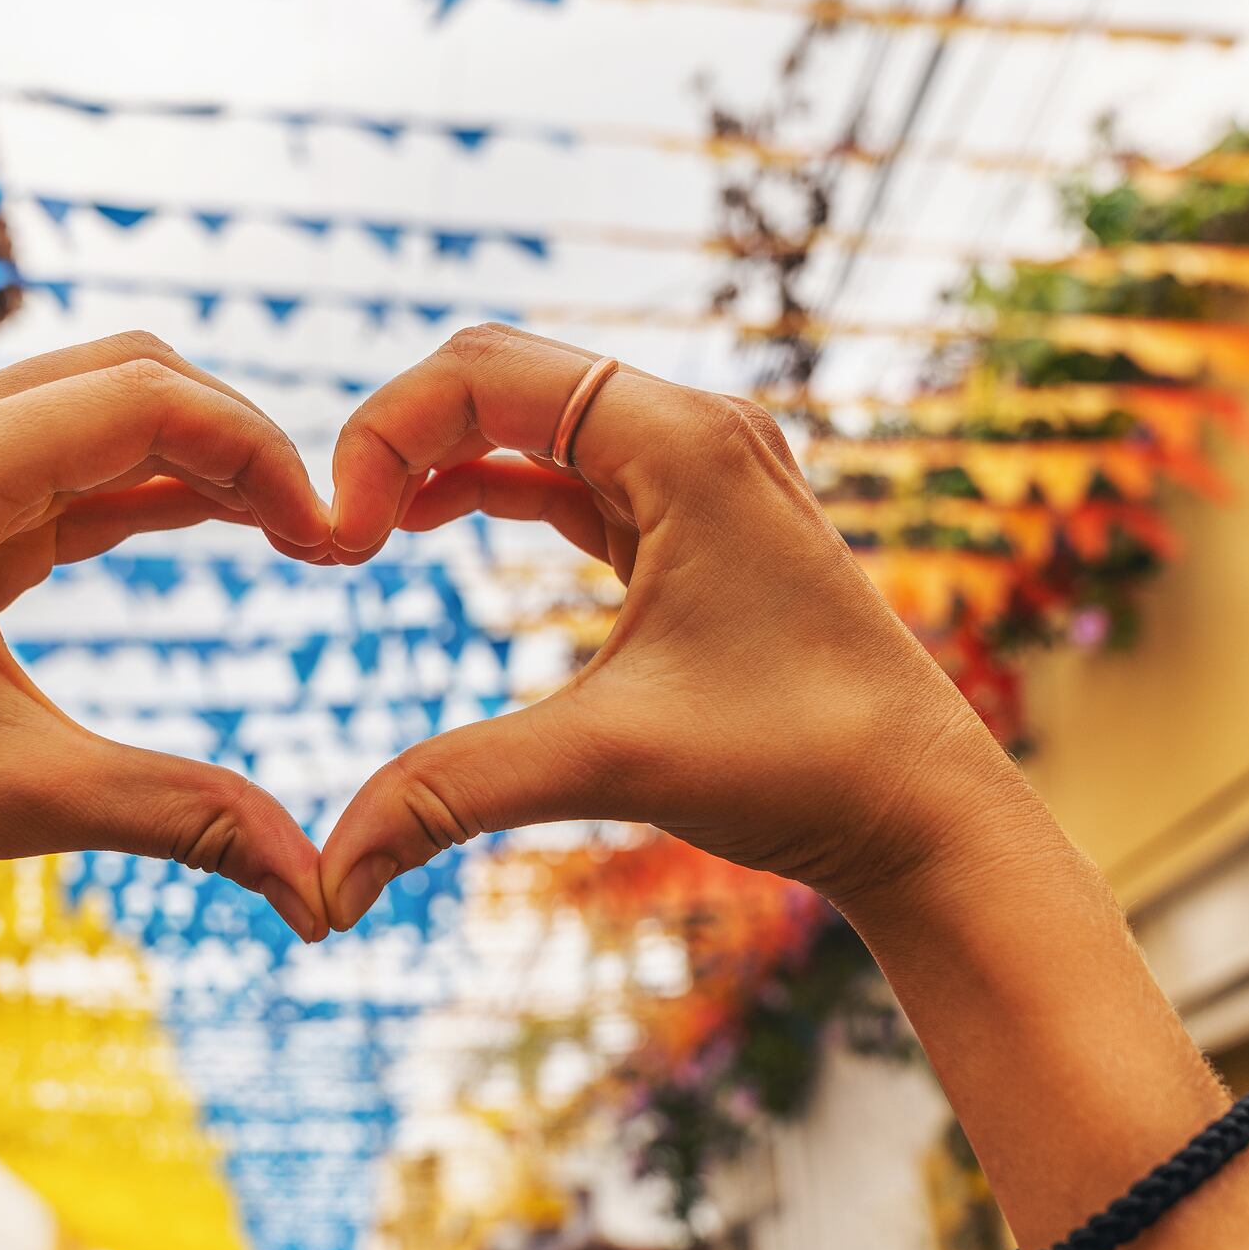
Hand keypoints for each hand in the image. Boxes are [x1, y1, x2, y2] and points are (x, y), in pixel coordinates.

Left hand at [0, 334, 334, 940]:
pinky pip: (65, 459)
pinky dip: (147, 485)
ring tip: (290, 532)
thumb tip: (323, 898)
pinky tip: (221, 527)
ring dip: (198, 457)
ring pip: (100, 404)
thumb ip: (188, 817)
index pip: (145, 400)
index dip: (258, 453)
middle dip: (239, 442)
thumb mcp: (32, 799)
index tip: (332, 536)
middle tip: (323, 533)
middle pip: (130, 374)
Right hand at [319, 324, 1037, 929]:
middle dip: (405, 436)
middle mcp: (698, 431)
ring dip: (445, 458)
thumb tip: (327, 880)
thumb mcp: (605, 760)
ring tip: (367, 531)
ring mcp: (703, 472)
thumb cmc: (799, 767)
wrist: (921, 812)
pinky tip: (433, 525)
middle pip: (505, 374)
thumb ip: (450, 792)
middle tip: (341, 534)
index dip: (386, 431)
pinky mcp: (700, 523)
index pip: (486, 369)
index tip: (339, 537)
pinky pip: (574, 472)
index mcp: (684, 442)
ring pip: (538, 419)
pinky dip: (498, 487)